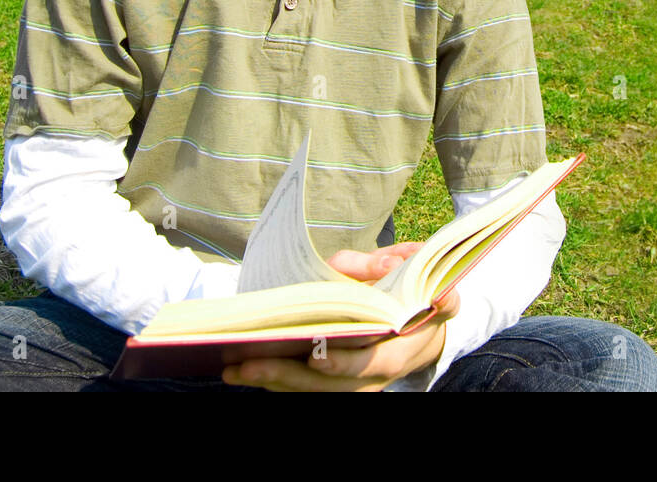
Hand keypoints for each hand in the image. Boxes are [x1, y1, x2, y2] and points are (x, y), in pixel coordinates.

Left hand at [221, 241, 459, 391]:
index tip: (315, 357)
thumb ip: (396, 264)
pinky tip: (245, 371)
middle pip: (331, 386)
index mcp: (400, 346)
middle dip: (288, 376)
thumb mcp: (413, 267)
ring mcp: (357, 384)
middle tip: (248, 366)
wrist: (422, 317)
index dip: (344, 363)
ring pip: (314, 392)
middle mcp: (377, 374)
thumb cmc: (413, 288)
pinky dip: (278, 382)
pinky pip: (307, 388)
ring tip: (234, 370)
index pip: (370, 363)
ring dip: (274, 383)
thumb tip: (387, 265)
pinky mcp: (339, 383)